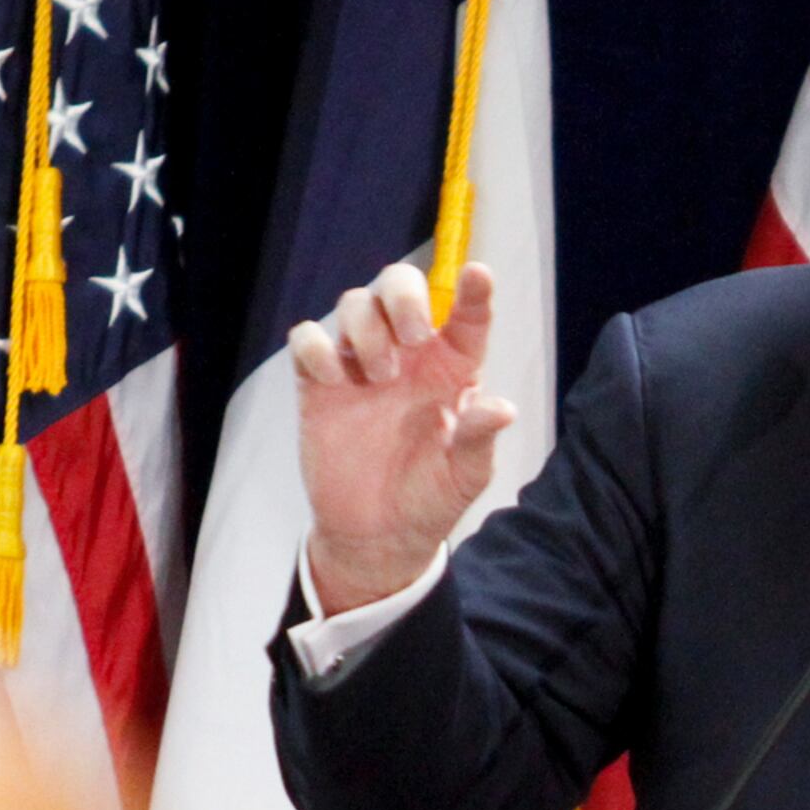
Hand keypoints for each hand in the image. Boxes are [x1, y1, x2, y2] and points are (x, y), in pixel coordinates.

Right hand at [292, 261, 514, 610]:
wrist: (377, 534)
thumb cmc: (431, 496)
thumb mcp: (466, 474)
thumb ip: (479, 436)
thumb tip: (503, 408)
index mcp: (452, 368)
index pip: (467, 315)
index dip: (474, 291)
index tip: (479, 275)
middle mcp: (408, 355)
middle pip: (398, 286)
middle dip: (404, 295)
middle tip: (414, 336)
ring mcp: (361, 365)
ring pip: (354, 303)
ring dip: (367, 328)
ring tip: (381, 377)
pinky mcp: (318, 385)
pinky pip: (306, 340)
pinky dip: (315, 347)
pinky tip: (333, 379)